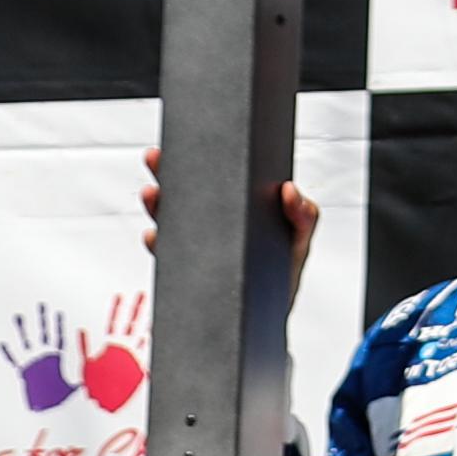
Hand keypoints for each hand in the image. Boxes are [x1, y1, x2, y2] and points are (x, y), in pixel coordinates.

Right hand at [140, 147, 320, 281]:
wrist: (267, 317)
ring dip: (157, 204)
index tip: (187, 138)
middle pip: (184, 190)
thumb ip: (303, 216)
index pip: (215, 175)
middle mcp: (213, 221)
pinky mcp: (188, 268)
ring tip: (153, 194)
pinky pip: (167, 253)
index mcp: (239, 205)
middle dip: (166, 171)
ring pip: (170, 217)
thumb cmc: (284, 271)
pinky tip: (155, 237)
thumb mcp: (299, 239)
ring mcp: (198, 243)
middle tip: (156, 157)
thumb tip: (289, 190)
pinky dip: (158, 243)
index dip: (200, 155)